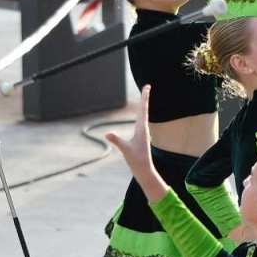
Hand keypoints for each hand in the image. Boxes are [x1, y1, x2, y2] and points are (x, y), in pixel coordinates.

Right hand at [105, 87, 169, 201]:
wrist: (144, 170)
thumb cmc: (137, 160)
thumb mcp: (126, 150)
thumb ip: (117, 141)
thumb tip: (108, 133)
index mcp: (141, 129)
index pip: (143, 110)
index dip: (144, 98)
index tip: (147, 87)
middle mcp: (143, 129)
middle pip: (144, 109)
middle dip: (144, 98)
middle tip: (147, 86)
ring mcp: (142, 133)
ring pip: (143, 115)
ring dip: (143, 105)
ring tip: (144, 96)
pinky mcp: (140, 137)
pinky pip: (141, 121)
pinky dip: (141, 114)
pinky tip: (140, 115)